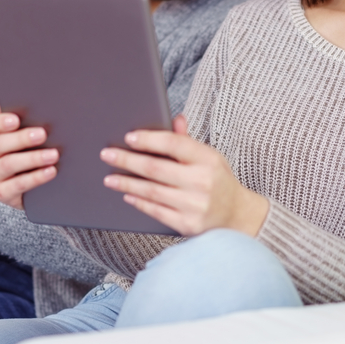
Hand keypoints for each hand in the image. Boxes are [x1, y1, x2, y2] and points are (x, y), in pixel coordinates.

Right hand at [0, 101, 57, 208]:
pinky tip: (51, 171)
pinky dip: (35, 178)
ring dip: (32, 158)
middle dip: (21, 139)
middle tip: (42, 134)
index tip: (16, 119)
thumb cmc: (22, 152)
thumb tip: (7, 101)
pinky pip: (17, 185)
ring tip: (53, 155)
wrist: (24, 186)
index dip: (0, 122)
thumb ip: (16, 118)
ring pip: (8, 164)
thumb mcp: (18, 135)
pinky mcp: (1, 193)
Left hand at [100, 115, 268, 236]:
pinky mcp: (188, 225)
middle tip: (107, 155)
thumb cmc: (218, 181)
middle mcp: (202, 182)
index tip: (128, 137)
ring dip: (127, 184)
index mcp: (208, 159)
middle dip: (127, 161)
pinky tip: (128, 195)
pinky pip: (156, 211)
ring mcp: (195, 205)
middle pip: (156, 168)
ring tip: (110, 178)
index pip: (174, 144)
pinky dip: (139, 202)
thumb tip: (175, 118)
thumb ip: (187, 141)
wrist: (238, 216)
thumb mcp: (210, 156)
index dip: (148, 139)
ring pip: (152, 191)